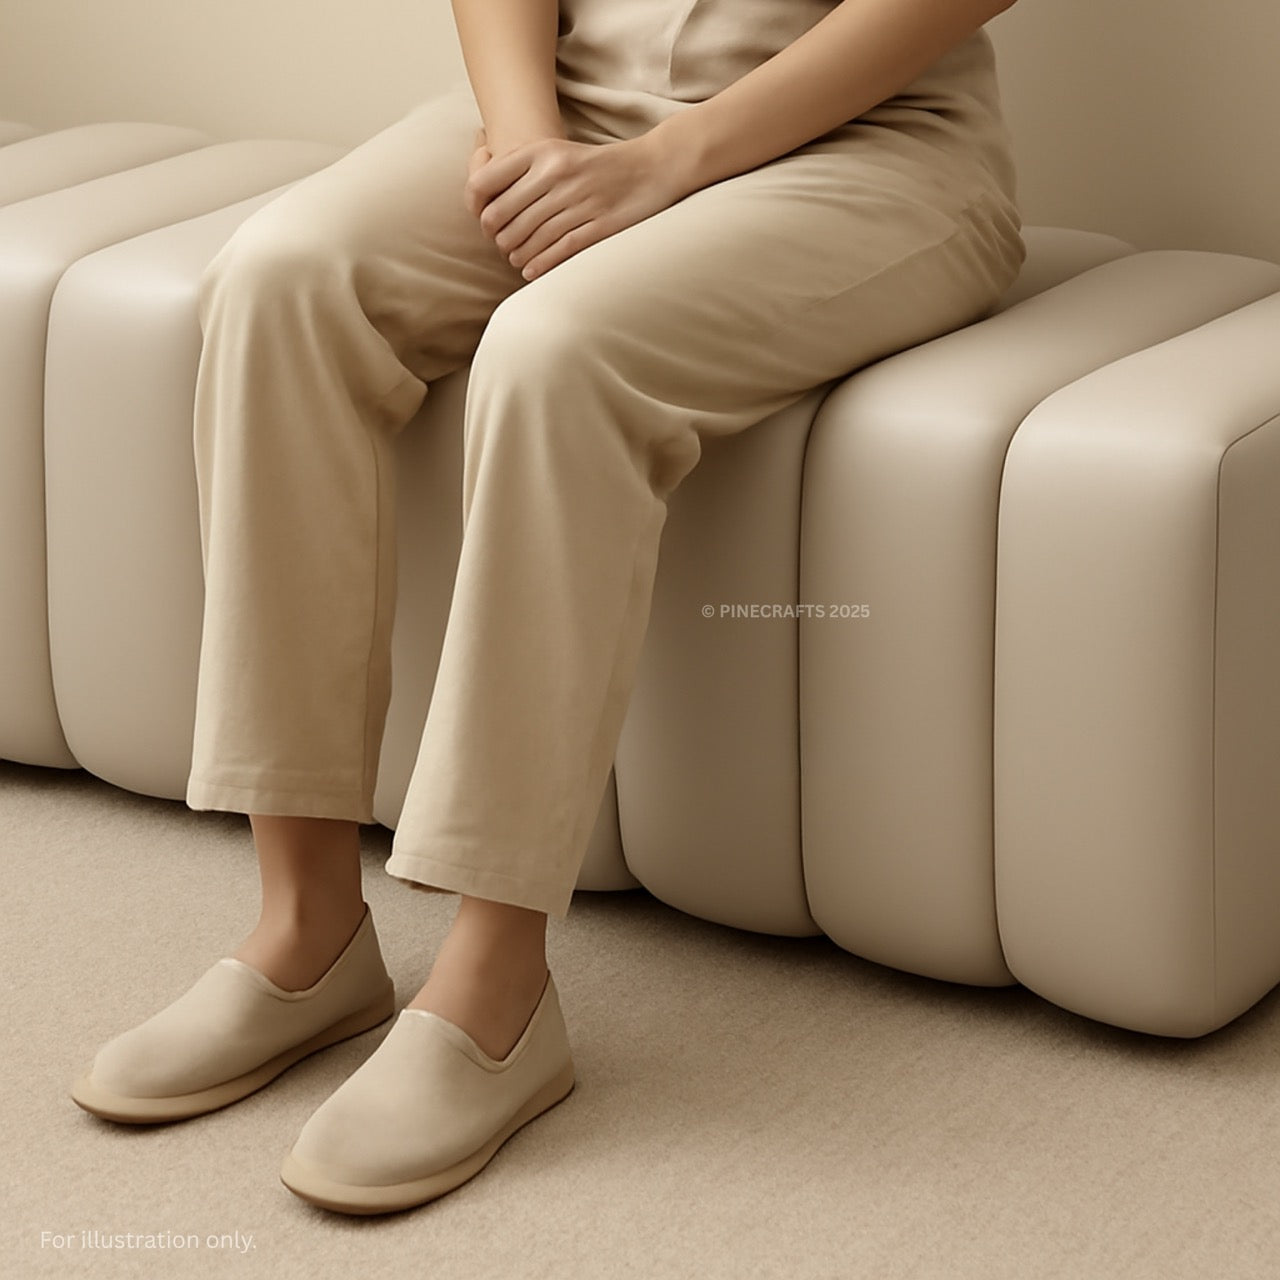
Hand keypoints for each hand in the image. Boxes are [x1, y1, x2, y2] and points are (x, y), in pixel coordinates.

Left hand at [464, 134, 680, 279]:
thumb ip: (519, 170)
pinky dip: (539, 266)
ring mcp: (578, 200)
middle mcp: (555, 174)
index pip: (483, 183)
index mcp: (540, 152)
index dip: (476, 209)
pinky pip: (556, 252)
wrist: (650, 168)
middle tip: (503, 246)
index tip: (485, 222)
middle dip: (497, 239)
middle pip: (501, 219)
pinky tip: (531, 271)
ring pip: (526, 240)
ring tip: (518, 259)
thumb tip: (481, 203)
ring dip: (516, 256)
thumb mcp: (555, 153)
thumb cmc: (594, 166)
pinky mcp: (598, 225)